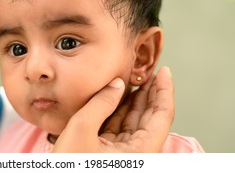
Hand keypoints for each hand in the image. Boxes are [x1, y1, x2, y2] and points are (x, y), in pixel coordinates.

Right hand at [53, 66, 173, 151]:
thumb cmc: (70, 166)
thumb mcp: (82, 130)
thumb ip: (101, 103)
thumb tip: (117, 84)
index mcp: (141, 153)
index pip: (162, 116)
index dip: (164, 91)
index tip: (164, 72)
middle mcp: (137, 154)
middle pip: (151, 118)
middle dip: (151, 93)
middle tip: (150, 72)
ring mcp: (124, 154)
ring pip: (135, 122)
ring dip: (136, 100)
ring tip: (137, 80)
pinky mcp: (111, 154)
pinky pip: (120, 127)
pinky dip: (120, 111)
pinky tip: (119, 96)